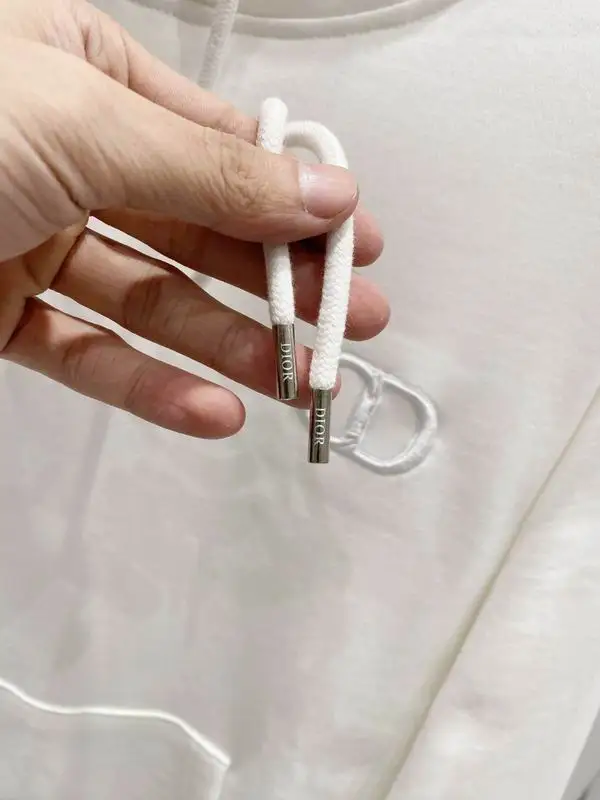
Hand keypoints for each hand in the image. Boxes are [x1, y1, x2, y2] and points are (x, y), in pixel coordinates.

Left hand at [0, 0, 388, 437]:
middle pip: (198, 227)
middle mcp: (63, 153)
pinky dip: (152, 385)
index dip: (294, 194)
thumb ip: (208, 167)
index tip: (354, 240)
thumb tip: (323, 190)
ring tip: (301, 379)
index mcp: (81, 70)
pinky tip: (215, 407)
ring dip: (232, 345)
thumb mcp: (81, 120)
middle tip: (347, 322)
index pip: (218, 139)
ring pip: (154, 300)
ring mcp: (32, 237)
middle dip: (279, 281)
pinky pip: (90, 352)